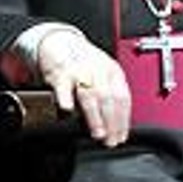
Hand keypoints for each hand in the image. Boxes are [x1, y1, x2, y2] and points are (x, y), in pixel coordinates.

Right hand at [35, 29, 130, 146]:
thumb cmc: (81, 62)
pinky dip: (66, 100)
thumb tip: (112, 124)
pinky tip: (68, 111)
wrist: (59, 41)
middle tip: (111, 140)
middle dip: (112, 122)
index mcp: (112, 72)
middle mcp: (98, 70)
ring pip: (91, 95)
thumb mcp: (101, 74)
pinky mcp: (60, 73)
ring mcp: (79, 71)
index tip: (121, 136)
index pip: (123, 98)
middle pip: (109, 99)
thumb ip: (107, 96)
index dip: (123, 120)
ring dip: (95, 117)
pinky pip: (64, 88)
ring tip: (98, 133)